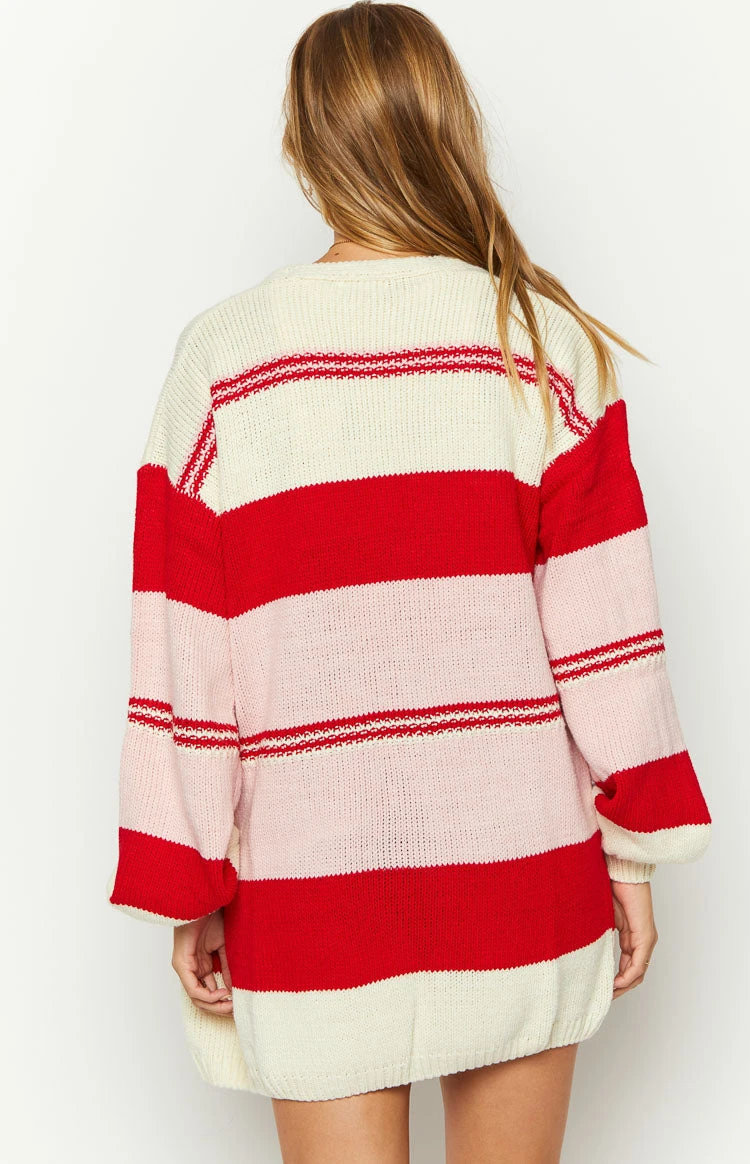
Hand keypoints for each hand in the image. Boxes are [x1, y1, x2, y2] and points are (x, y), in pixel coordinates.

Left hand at [172, 908, 233, 1014]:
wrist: (205, 900)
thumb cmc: (214, 917)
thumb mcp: (225, 947)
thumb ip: (227, 968)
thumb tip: (234, 990)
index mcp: (201, 964)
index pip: (209, 991)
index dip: (223, 1001)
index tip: (239, 1003)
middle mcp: (191, 968)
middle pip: (202, 999)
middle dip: (220, 1007)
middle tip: (235, 1009)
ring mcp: (184, 967)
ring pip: (196, 998)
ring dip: (214, 1005)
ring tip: (230, 1004)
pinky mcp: (181, 963)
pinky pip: (192, 988)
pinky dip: (208, 995)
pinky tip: (222, 993)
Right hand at [610, 880, 657, 998]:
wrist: (621, 871)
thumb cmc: (609, 888)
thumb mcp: (601, 917)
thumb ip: (599, 933)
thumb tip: (583, 946)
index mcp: (632, 937)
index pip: (628, 966)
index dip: (617, 980)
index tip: (602, 989)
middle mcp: (643, 941)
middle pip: (635, 974)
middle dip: (620, 988)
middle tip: (605, 998)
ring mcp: (646, 940)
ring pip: (638, 973)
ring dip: (624, 986)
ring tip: (609, 995)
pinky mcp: (646, 936)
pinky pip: (638, 964)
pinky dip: (627, 976)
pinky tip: (615, 983)